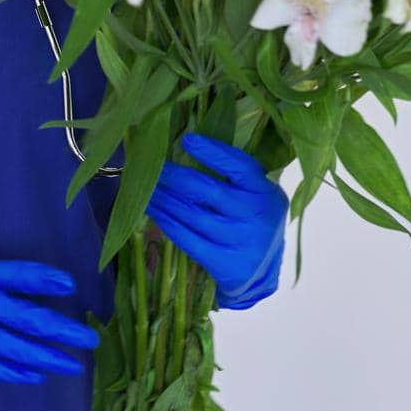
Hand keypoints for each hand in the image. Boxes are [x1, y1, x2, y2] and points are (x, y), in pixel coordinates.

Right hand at [0, 242, 99, 383]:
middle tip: (90, 339)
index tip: (71, 287)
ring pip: (12, 347)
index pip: (22, 275)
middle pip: (27, 319)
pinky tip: (34, 375)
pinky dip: (12, 372)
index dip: (47, 280)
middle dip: (62, 331)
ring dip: (45, 357)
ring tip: (72, 365)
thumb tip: (26, 284)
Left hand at [145, 133, 287, 309]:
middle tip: (152, 168)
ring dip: (164, 199)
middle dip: (174, 177)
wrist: (264, 271)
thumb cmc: (253, 220)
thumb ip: (234, 174)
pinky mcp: (224, 263)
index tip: (187, 140)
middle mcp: (254, 216)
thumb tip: (188, 143)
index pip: (239, 166)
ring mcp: (239, 241)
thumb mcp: (256, 194)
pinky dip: (167, 222)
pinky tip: (152, 211)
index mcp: (264, 192)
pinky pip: (188, 239)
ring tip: (145, 188)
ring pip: (193, 215)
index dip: (213, 152)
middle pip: (208, 190)